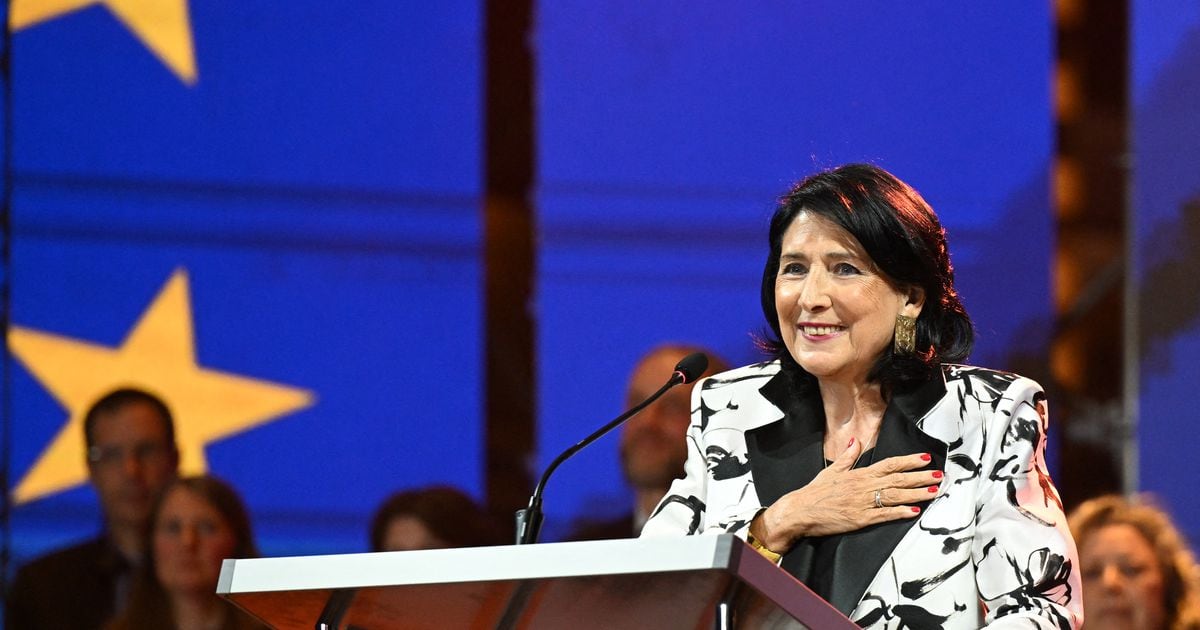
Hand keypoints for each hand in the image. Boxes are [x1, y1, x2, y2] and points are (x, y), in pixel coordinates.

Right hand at [750, 438, 941, 552]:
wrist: (801, 511)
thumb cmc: (816, 492)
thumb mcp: (832, 470)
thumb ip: (848, 457)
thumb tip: (855, 442)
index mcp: (859, 474)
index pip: (889, 464)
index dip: (909, 461)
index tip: (925, 458)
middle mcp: (864, 486)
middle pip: (898, 479)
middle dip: (920, 477)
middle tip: (939, 475)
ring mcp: (863, 503)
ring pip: (895, 496)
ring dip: (916, 494)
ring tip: (933, 492)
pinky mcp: (861, 519)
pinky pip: (884, 515)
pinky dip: (900, 513)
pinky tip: (913, 512)